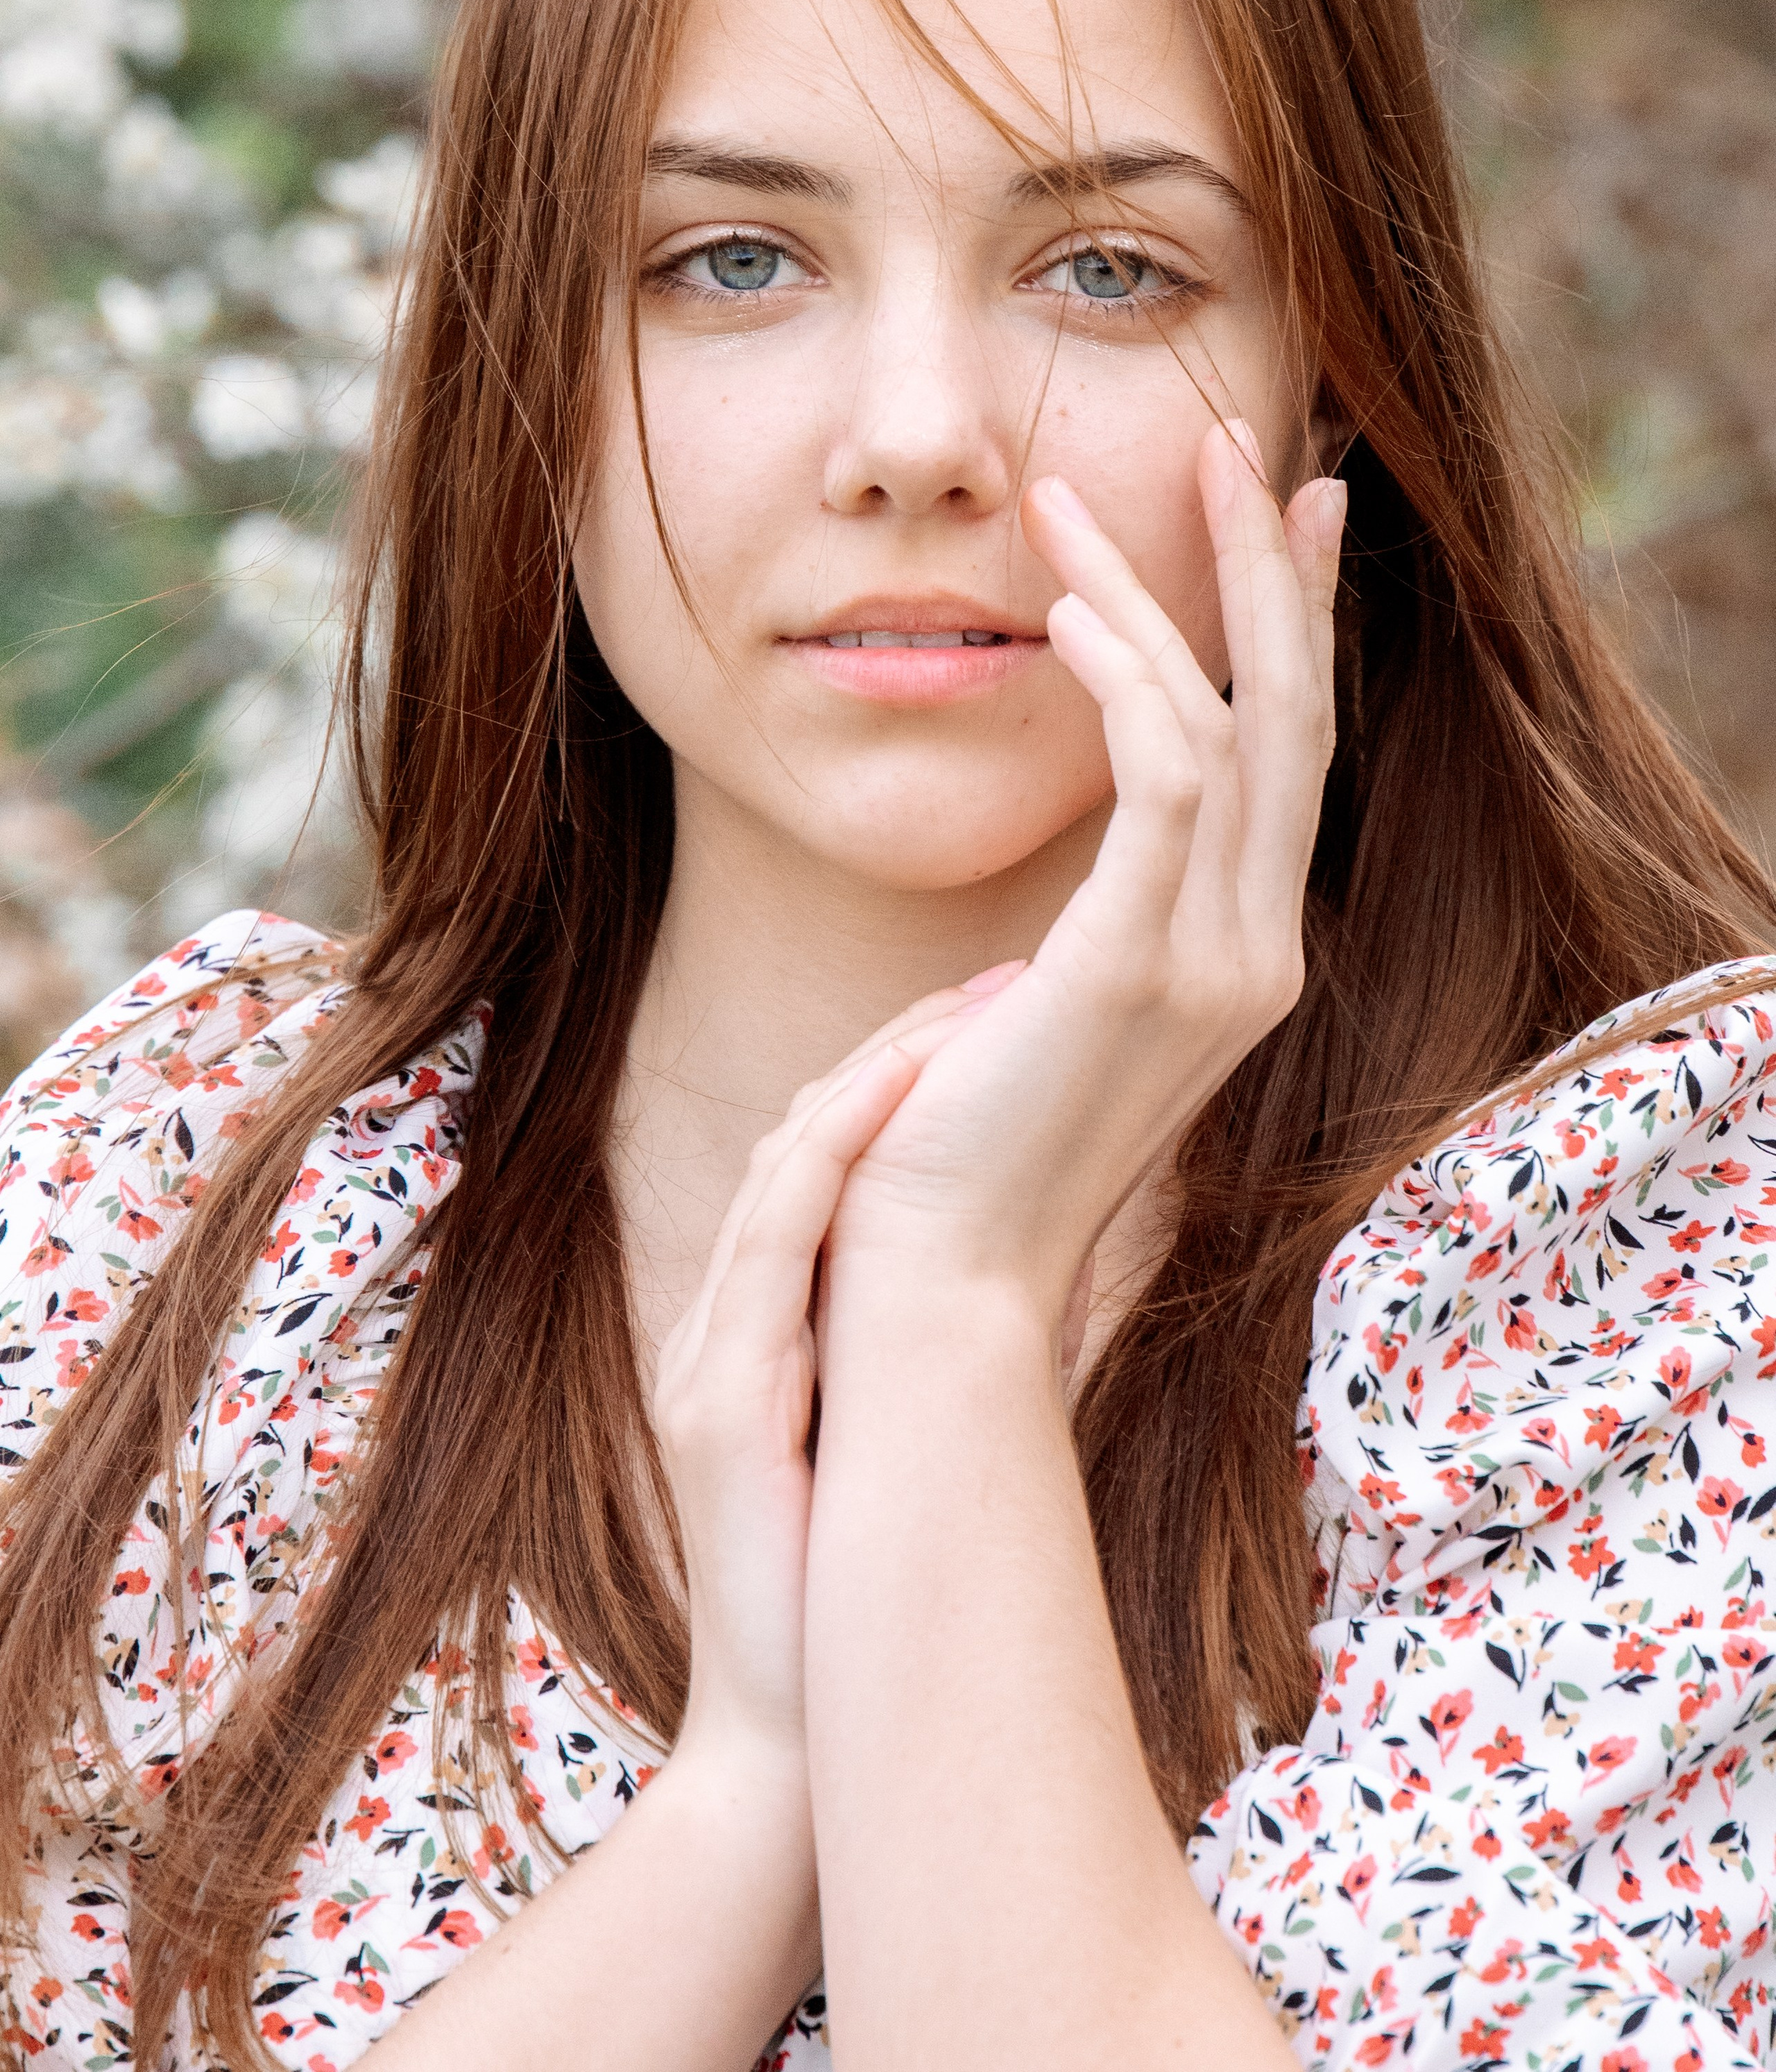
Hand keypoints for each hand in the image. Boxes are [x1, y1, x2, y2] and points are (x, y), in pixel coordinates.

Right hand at [652, 981, 1007, 1760]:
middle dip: (900, 1051)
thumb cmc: (862, 1600)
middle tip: (998, 980)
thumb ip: (929, 1360)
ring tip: (966, 1014)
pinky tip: (895, 1101)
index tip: (999, 1017)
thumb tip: (1044, 1282)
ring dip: (876, 1080)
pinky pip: (770, 1244)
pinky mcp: (720, 1403)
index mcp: (769, 1331)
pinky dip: (831, 1160)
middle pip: (804, 1141)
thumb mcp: (901, 1443)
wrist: (800, 1744)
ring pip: (784, 1171)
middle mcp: (729, 1327)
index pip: (826, 1165)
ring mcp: (713, 1360)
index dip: (904, 1079)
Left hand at [823, 420, 1342, 1327]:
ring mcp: (1214, 966)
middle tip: (1244, 440)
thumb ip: (1106, 909)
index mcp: (1242, 957)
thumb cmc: (960, 1137)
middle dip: (1267, 568)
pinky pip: (1164, 776)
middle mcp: (1257, 955)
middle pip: (1292, 717)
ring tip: (1070, 495)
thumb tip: (1101, 833)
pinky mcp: (1136, 965)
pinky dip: (1130, 679)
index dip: (1294, 624)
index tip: (1283, 511)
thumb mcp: (1054, 997)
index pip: (1290, 756)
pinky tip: (1067, 611)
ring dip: (1160, 592)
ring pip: (1230, 724)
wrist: (937, 1280)